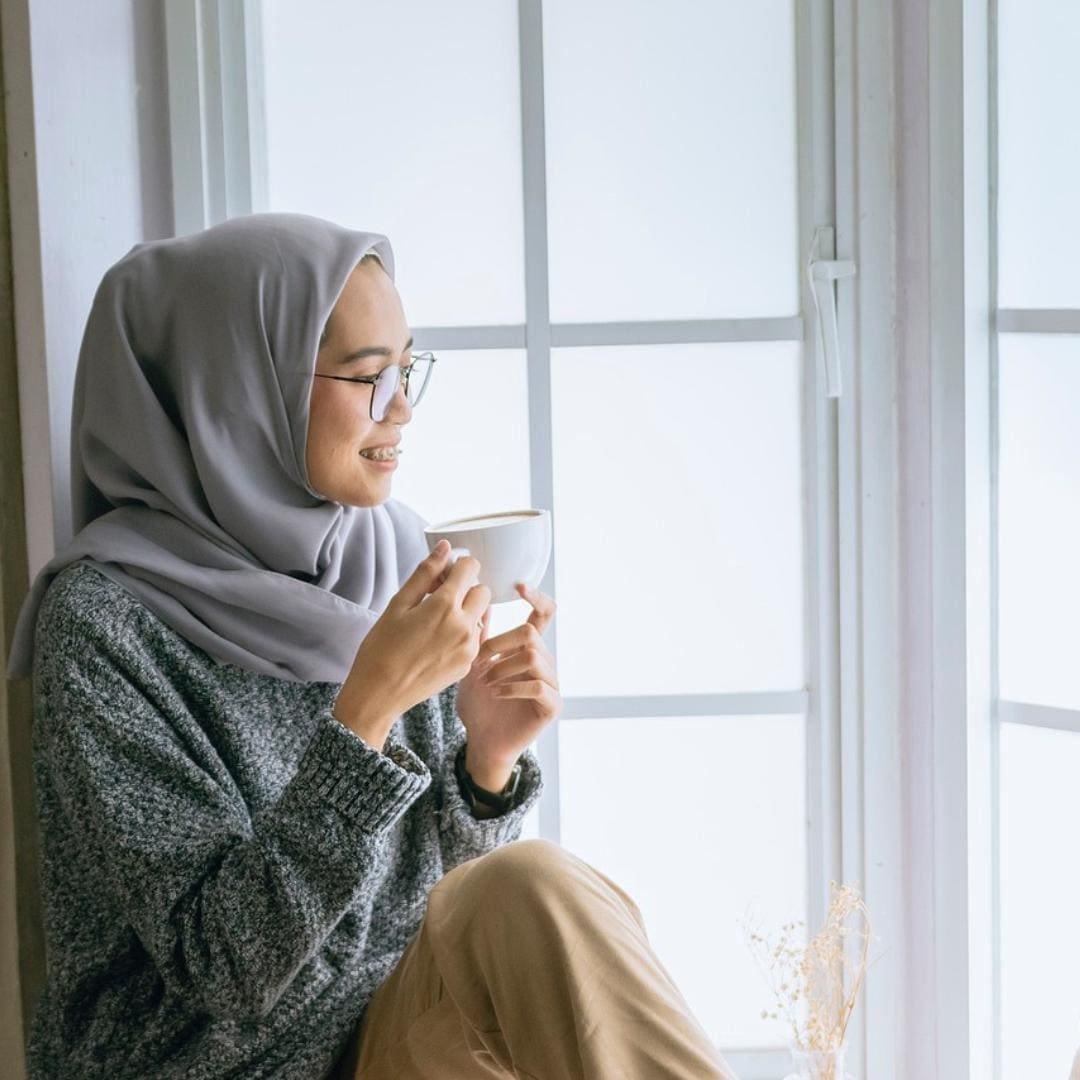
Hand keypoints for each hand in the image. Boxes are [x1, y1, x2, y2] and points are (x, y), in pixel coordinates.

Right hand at [333, 541, 489, 741]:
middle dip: (467, 589)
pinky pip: (475, 639)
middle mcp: (464, 626)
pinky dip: (463, 634)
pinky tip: (437, 643)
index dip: (457, 566)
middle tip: (440, 598)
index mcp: (445, 606)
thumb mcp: (398, 605)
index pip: (470, 568)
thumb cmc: (381, 647)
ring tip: (436, 624)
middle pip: (483, 591)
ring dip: (467, 612)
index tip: (444, 574)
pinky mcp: (468, 665)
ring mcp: (469, 648)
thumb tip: (444, 548)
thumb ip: (425, 573)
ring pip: (481, 616)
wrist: (379, 694)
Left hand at [455, 581, 560, 770]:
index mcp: (529, 648)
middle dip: (501, 642)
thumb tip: (478, 597)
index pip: (543, 614)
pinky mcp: (552, 705)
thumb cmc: (478, 703)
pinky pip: (539, 685)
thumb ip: (480, 635)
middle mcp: (544, 662)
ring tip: (485, 681)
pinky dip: (513, 687)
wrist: (481, 741)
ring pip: (534, 656)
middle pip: (531, 633)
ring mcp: (551, 684)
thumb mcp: (473, 664)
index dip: (536, 597)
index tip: (519, 585)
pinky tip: (496, 693)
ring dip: (503, 666)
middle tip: (479, 659)